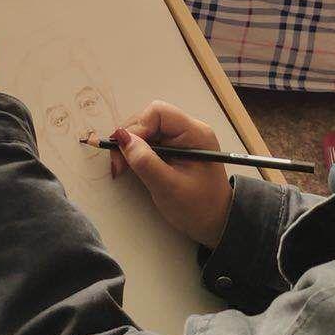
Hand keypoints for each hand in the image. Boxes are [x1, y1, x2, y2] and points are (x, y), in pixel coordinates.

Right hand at [110, 101, 232, 247]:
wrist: (216, 222)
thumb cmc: (198, 207)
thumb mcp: (169, 187)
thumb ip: (145, 162)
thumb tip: (122, 137)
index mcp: (195, 134)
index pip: (159, 113)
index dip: (137, 127)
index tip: (123, 150)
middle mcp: (189, 130)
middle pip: (150, 118)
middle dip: (131, 137)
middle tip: (118, 162)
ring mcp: (182, 138)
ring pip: (148, 128)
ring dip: (132, 145)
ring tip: (123, 166)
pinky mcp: (175, 148)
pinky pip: (151, 139)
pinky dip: (138, 150)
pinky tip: (133, 165)